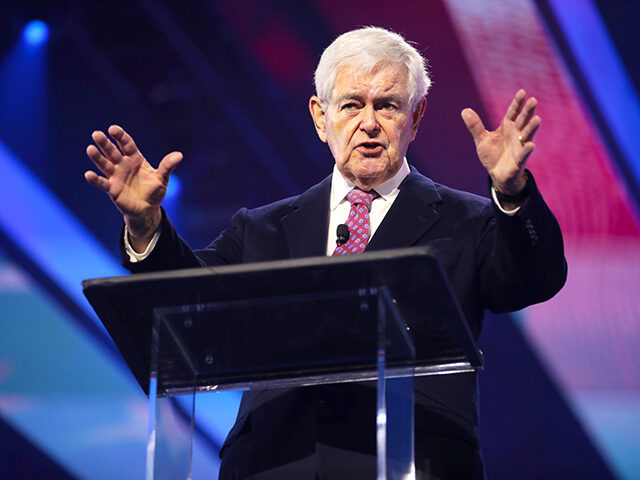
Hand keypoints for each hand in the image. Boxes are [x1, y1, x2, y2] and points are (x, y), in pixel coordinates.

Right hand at [84, 125, 181, 246]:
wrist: (147, 209)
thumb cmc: (154, 191)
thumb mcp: (162, 178)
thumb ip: (167, 166)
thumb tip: (179, 155)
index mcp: (135, 158)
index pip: (126, 144)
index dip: (120, 136)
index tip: (113, 129)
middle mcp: (123, 164)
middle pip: (112, 151)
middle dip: (105, 143)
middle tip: (97, 134)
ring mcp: (116, 176)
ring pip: (104, 164)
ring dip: (97, 157)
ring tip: (90, 149)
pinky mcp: (112, 188)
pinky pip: (102, 182)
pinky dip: (95, 179)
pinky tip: (88, 174)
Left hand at [461, 89, 539, 194]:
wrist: (497, 174)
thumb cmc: (493, 155)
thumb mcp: (482, 139)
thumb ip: (475, 126)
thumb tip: (464, 110)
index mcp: (507, 127)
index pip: (513, 113)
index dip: (517, 103)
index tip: (522, 92)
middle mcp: (516, 135)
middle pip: (522, 121)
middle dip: (528, 111)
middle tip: (534, 100)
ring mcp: (519, 147)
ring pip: (527, 135)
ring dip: (531, 128)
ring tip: (537, 119)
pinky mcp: (519, 160)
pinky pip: (523, 155)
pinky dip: (526, 150)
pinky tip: (530, 145)